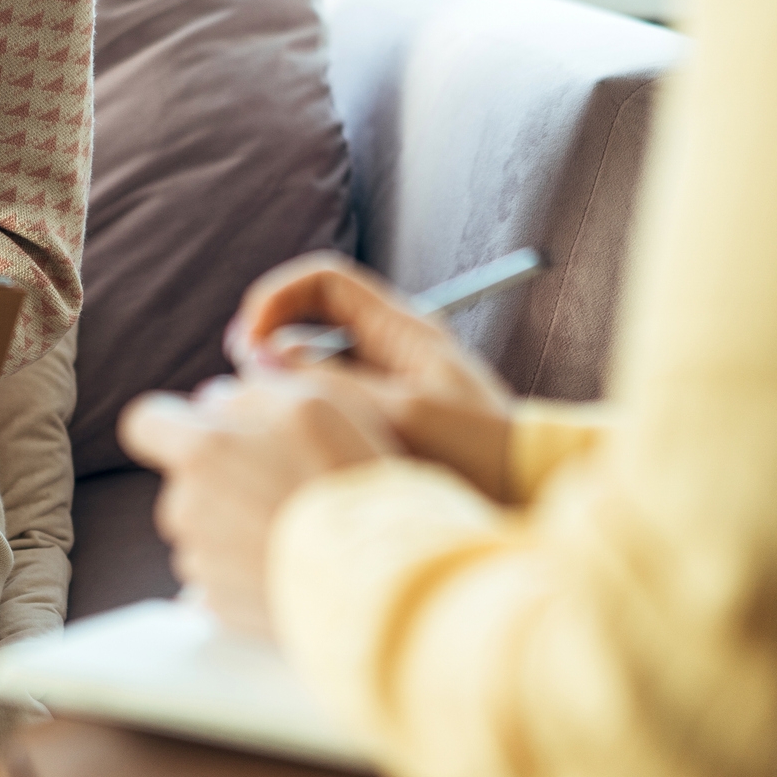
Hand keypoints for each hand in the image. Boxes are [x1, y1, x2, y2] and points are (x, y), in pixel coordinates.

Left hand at [120, 375, 396, 637]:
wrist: (374, 581)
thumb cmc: (347, 483)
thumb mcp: (314, 403)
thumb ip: (252, 391)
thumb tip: (215, 399)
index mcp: (201, 451)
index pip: (144, 422)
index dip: (171, 420)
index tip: (206, 428)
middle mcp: (185, 507)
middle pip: (184, 480)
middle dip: (221, 476)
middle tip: (283, 481)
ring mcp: (200, 561)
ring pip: (204, 528)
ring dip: (237, 522)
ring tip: (296, 526)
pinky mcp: (218, 606)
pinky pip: (222, 574)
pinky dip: (248, 565)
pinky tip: (292, 562)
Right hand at [230, 252, 517, 502]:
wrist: (529, 495)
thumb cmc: (482, 453)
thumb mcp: (403, 413)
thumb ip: (331, 381)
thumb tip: (261, 354)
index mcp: (401, 327)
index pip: (323, 281)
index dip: (278, 299)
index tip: (251, 342)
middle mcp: (390, 346)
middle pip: (308, 320)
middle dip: (269, 345)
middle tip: (246, 390)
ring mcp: (384, 382)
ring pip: (311, 366)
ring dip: (282, 387)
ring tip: (269, 425)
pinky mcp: (380, 420)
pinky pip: (324, 403)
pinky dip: (302, 416)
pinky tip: (297, 450)